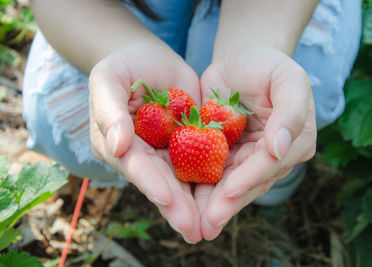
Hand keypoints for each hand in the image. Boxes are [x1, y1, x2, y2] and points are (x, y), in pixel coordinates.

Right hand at [88, 43, 202, 242]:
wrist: (154, 60)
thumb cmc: (125, 64)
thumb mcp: (109, 78)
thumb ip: (108, 110)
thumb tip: (115, 147)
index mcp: (115, 143)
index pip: (134, 165)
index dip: (150, 182)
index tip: (167, 199)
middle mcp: (139, 155)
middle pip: (158, 182)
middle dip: (175, 206)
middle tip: (193, 229)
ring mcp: (163, 153)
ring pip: (179, 181)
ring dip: (193, 205)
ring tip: (207, 227)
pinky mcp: (186, 146)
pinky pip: (199, 164)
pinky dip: (209, 182)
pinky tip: (223, 199)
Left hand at [196, 44, 316, 239]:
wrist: (241, 61)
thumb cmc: (267, 66)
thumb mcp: (287, 79)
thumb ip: (290, 113)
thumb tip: (280, 149)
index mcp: (293, 142)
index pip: (269, 165)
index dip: (248, 179)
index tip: (228, 193)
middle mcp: (272, 156)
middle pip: (248, 183)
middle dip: (227, 204)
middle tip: (207, 225)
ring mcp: (247, 158)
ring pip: (229, 185)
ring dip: (212, 205)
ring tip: (196, 226)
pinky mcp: (225, 154)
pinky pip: (212, 173)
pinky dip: (200, 189)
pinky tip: (186, 205)